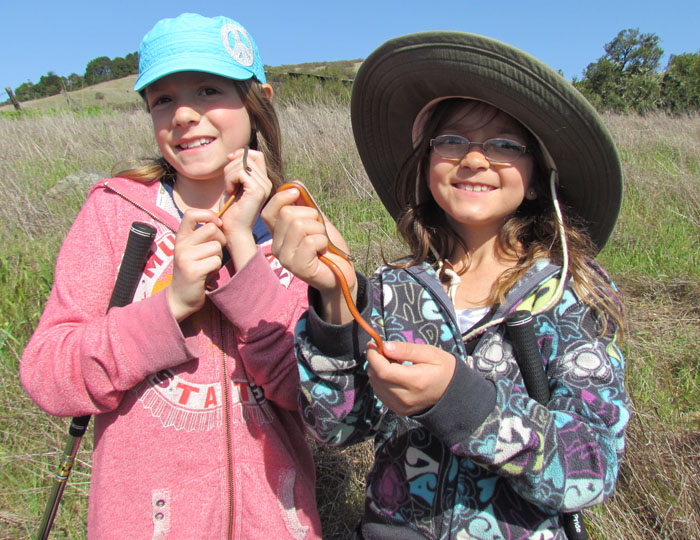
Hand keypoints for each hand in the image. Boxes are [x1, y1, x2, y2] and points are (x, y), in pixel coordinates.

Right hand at [168, 209, 225, 320]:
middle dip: (220, 240)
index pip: (191, 214)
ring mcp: (185, 258)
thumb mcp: (192, 250)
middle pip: (211, 229)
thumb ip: (202, 236)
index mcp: (181, 237)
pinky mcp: (193, 271)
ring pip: (216, 246)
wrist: (181, 298)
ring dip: (218, 257)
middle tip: (214, 252)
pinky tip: (207, 274)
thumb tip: (219, 221)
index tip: (217, 224)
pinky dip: (216, 268)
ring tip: (208, 265)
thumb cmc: (193, 271)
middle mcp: (181, 245)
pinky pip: (216, 261)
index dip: (208, 215)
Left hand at [220, 147, 272, 269]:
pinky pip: (241, 172)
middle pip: (248, 156)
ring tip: (229, 189)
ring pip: (243, 163)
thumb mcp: (234, 184)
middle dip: (231, 166)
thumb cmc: (231, 210)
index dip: (241, 154)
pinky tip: (230, 191)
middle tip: (227, 183)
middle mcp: (266, 183)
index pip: (256, 155)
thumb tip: (236, 153)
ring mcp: (264, 186)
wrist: (233, 231)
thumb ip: (238, 170)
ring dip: (229, 174)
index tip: (229, 162)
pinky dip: (230, 179)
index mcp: (263, 181)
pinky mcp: (257, 191)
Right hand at [261, 183, 355, 323]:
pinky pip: (310, 241)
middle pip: (288, 214)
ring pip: (299, 225)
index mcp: (279, 235)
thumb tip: (295, 184)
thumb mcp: (317, 222)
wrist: (342, 273)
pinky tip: (323, 252)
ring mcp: (285, 258)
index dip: (281, 198)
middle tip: (319, 232)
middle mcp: (277, 247)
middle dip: (311, 216)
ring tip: (322, 243)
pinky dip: (323, 242)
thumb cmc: (329, 248)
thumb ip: (306, 205)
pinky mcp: (297, 267)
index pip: (268, 212)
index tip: (297, 193)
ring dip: (319, 230)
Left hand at [366, 341, 455, 415]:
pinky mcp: (398, 410)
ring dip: (376, 371)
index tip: (373, 344)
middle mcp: (405, 397)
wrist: (453, 394)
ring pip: (376, 386)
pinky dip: (380, 382)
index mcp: (415, 381)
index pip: (383, 370)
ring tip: (391, 362)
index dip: (373, 356)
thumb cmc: (444, 369)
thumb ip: (407, 349)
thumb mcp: (430, 353)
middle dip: (374, 361)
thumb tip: (385, 346)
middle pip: (376, 378)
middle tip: (384, 351)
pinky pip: (380, 394)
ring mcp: (401, 406)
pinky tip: (392, 375)